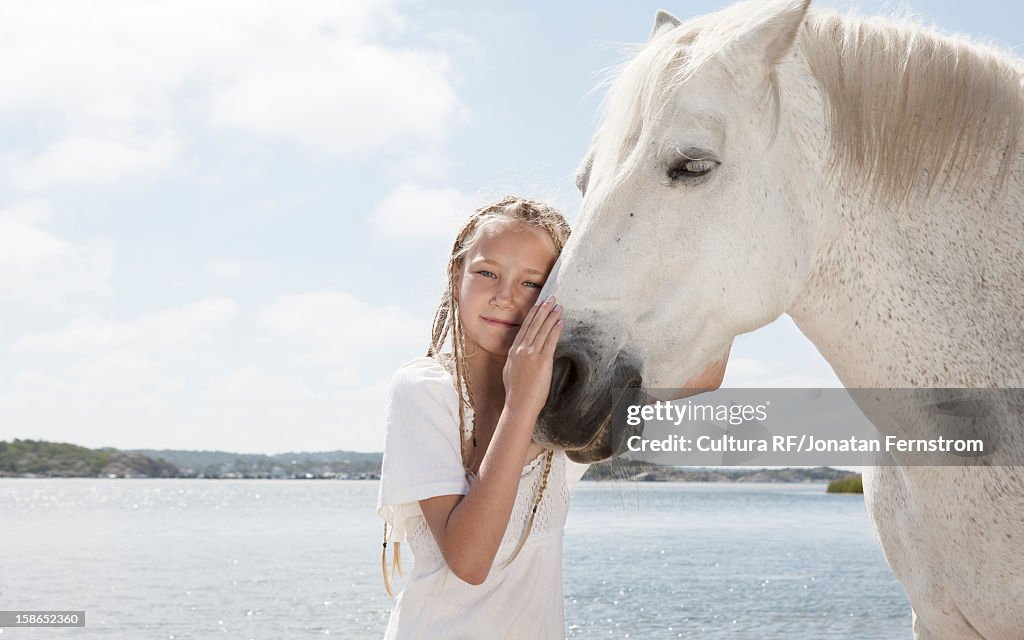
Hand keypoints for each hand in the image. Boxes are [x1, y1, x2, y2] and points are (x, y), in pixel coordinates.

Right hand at [502, 296, 563, 416]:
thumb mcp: (510, 371)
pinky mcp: (542, 360)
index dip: (533, 314)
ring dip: (551, 316)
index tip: (538, 305)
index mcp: (513, 351)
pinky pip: (550, 340)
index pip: (524, 327)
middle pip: (533, 324)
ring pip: (542, 330)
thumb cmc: (516, 392)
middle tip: (550, 298)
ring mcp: (531, 354)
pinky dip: (555, 329)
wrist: (519, 404)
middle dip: (542, 309)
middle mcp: (521, 349)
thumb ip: (515, 360)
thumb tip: (520, 354)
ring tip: (558, 307)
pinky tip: (560, 322)